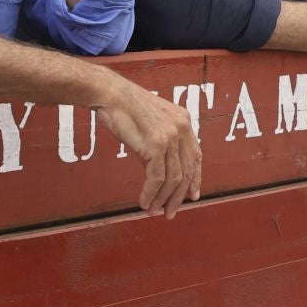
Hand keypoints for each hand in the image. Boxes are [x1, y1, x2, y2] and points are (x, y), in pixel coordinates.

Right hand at [94, 77, 200, 217]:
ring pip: (174, 178)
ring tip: (154, 211)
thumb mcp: (151, 122)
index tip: (192, 195)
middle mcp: (181, 128)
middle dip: (178, 196)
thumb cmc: (124, 107)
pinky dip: (151, 193)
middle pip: (187, 171)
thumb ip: (161, 142)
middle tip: (169, 212)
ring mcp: (170, 136)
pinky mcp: (156, 145)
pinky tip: (145, 201)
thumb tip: (160, 173)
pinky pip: (157, 178)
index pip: (196, 155)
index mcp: (183, 120)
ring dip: (163, 199)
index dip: (195, 178)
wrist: (110, 94)